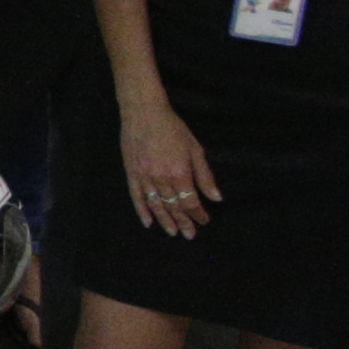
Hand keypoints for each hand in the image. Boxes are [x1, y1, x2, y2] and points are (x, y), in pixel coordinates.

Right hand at [118, 95, 217, 234]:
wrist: (144, 113)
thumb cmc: (173, 128)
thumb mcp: (195, 149)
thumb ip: (205, 175)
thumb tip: (216, 198)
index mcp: (179, 173)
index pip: (190, 201)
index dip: (198, 214)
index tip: (204, 220)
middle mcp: (161, 179)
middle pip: (174, 206)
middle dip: (184, 222)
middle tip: (190, 235)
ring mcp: (144, 177)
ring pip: (156, 205)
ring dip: (165, 220)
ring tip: (173, 233)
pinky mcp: (131, 173)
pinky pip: (137, 197)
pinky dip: (142, 211)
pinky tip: (148, 223)